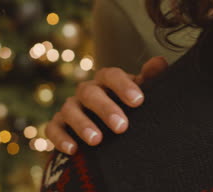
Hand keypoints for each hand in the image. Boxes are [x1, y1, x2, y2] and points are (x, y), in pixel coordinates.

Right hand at [46, 56, 167, 154]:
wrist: (108, 128)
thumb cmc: (127, 106)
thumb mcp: (140, 93)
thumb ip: (150, 78)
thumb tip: (159, 62)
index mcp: (107, 81)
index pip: (112, 75)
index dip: (124, 86)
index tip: (138, 101)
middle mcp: (87, 90)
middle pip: (90, 92)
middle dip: (105, 109)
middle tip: (122, 126)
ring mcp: (71, 107)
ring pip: (70, 109)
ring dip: (82, 124)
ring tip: (97, 140)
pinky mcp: (58, 125)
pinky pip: (53, 128)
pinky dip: (61, 138)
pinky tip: (73, 150)